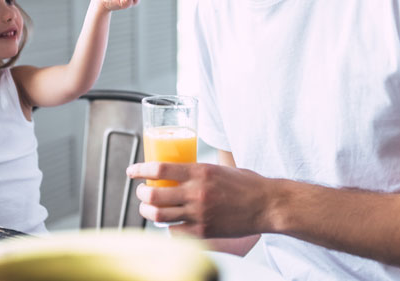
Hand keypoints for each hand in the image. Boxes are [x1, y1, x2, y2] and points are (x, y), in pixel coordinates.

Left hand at [126, 161, 268, 237]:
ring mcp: (199, 214)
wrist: (268, 205)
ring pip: (159, 215)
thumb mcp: (220, 168)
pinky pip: (174, 231)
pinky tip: (169, 222)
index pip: (160, 168)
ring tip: (147, 207)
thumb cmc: (247, 184)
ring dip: (148, 211)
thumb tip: (179, 170)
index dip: (140, 170)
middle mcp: (196, 192)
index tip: (131, 171)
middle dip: (141, 193)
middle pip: (154, 194)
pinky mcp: (204, 231)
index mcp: (200, 171)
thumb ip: (199, 170)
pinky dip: (168, 227)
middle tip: (141, 191)